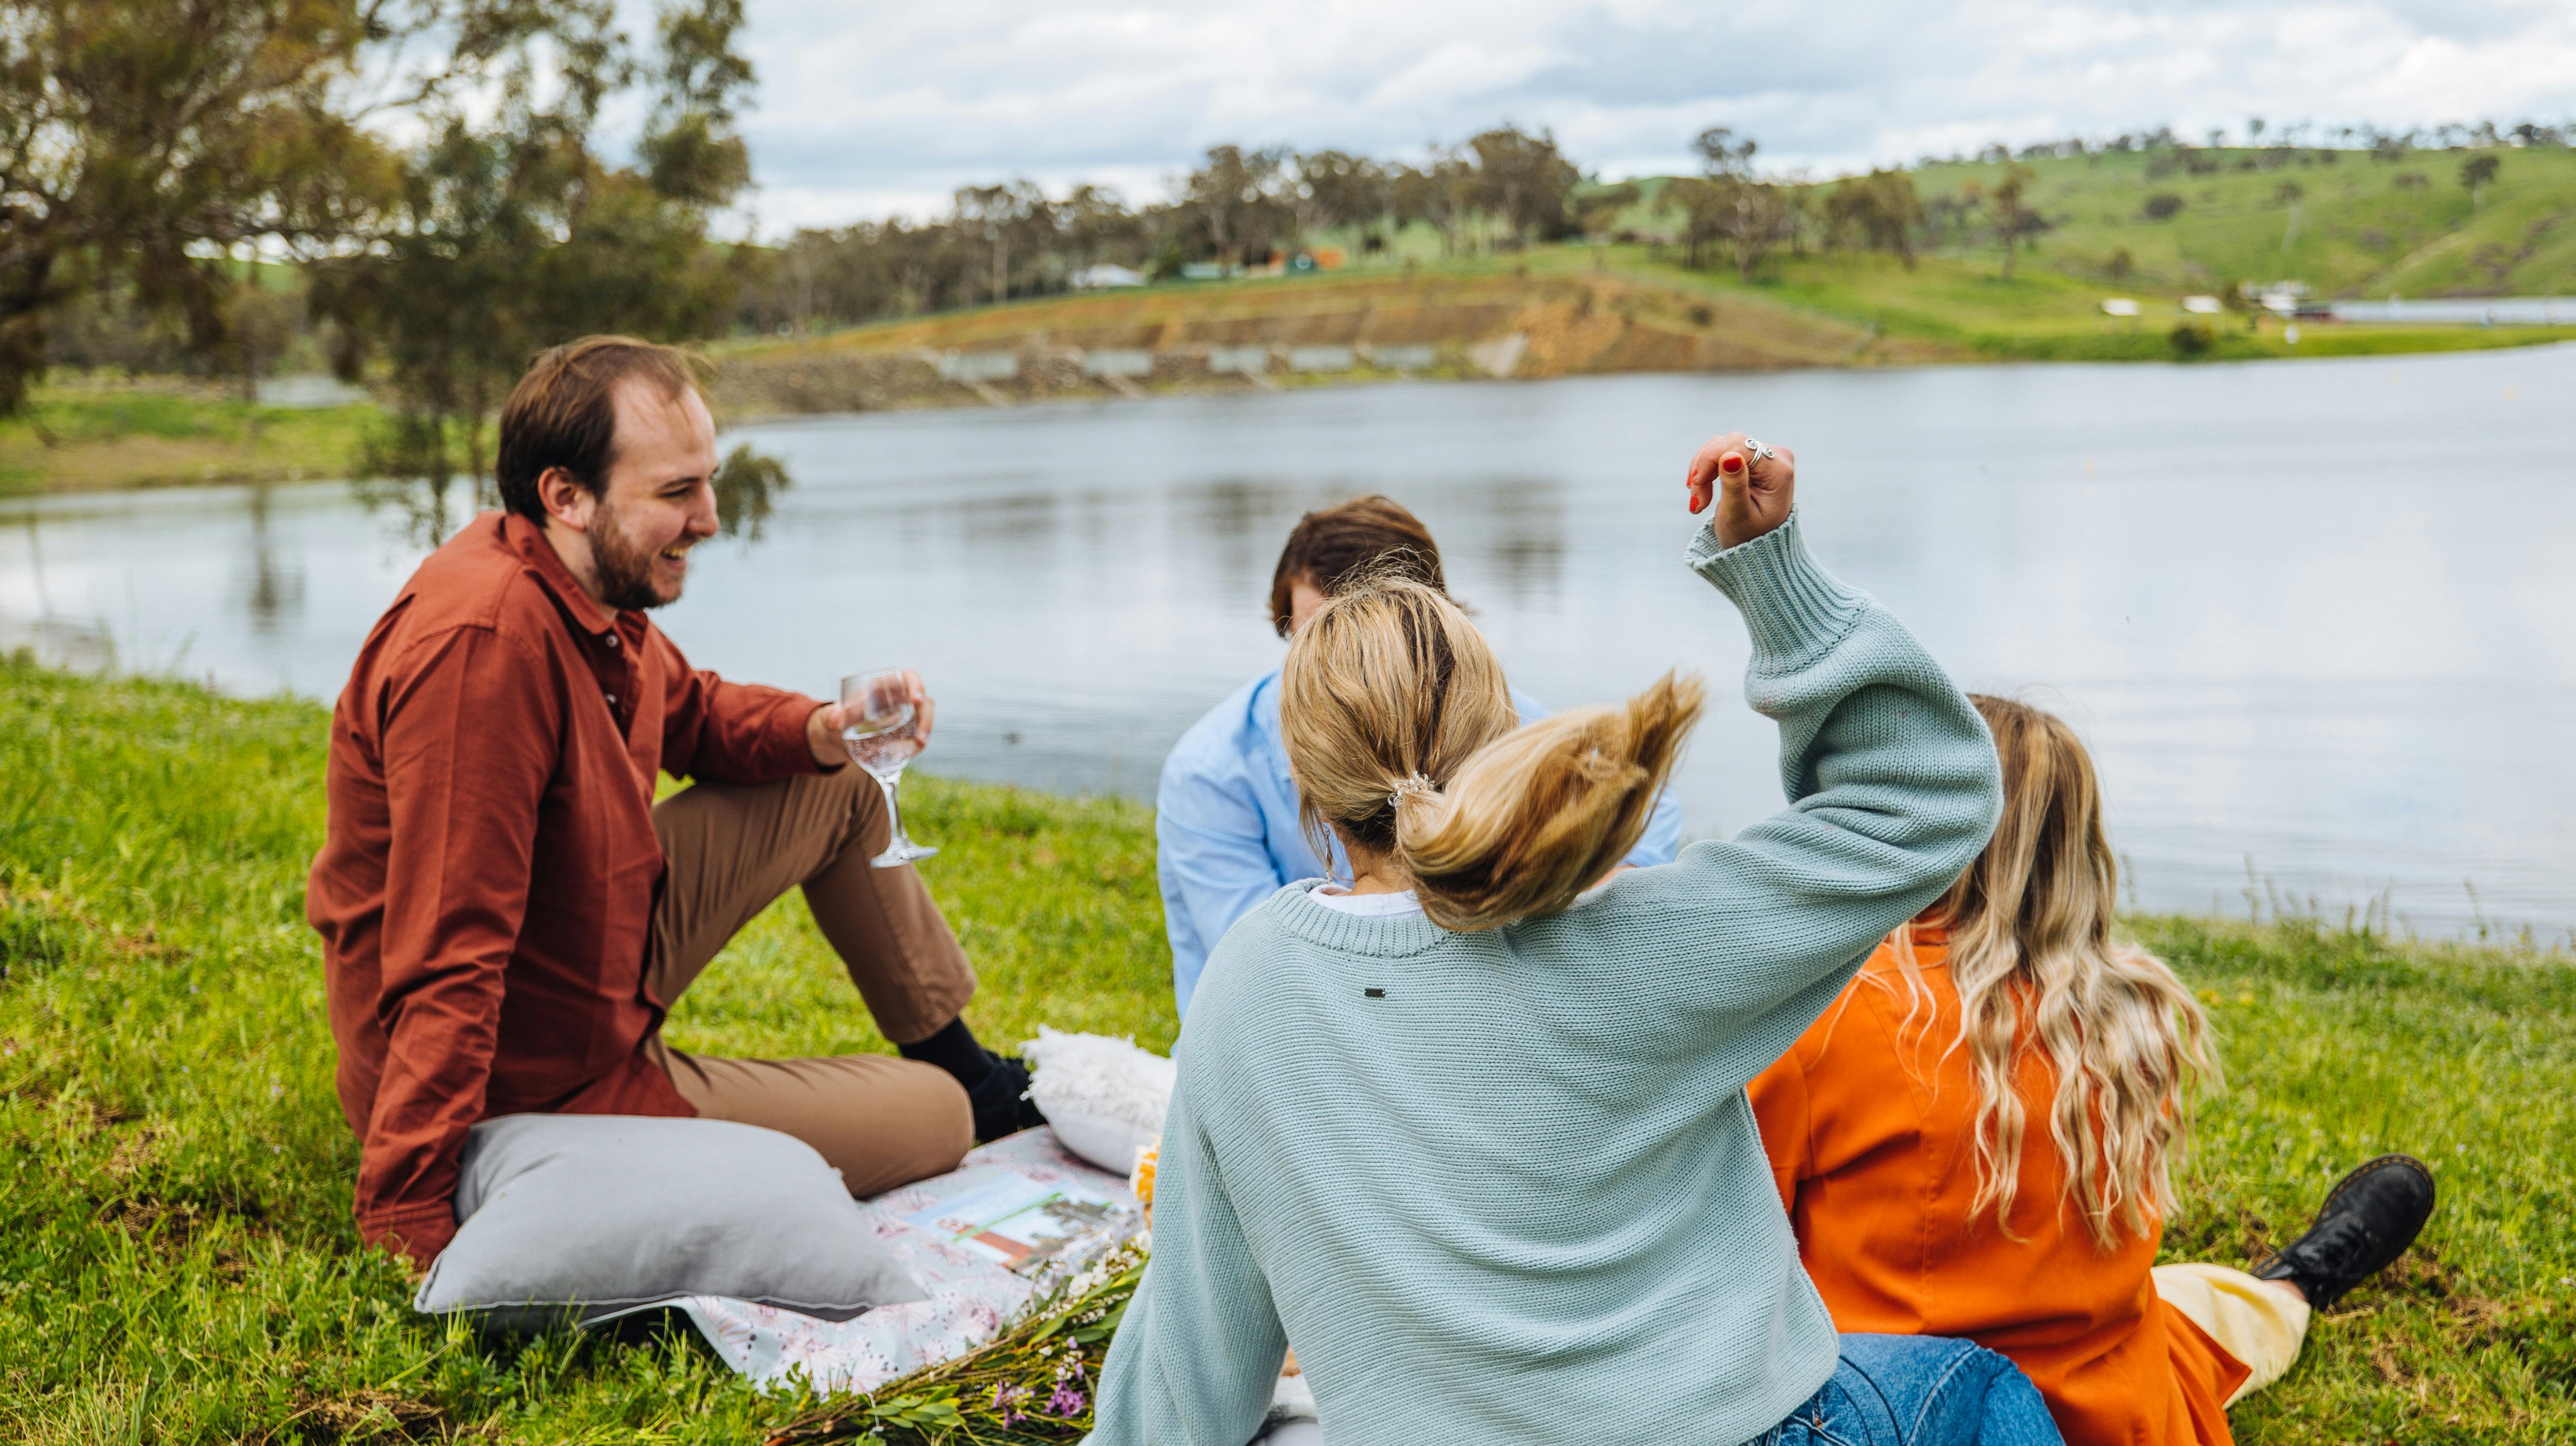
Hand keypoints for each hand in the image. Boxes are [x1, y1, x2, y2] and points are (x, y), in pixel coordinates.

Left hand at [810, 670, 935, 767]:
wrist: (840, 736)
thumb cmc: (840, 719)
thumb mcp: (833, 717)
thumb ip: (832, 716)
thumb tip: (835, 718)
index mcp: (885, 686)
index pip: (908, 678)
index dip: (915, 686)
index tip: (915, 700)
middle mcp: (900, 699)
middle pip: (923, 701)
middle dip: (926, 717)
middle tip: (920, 735)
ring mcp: (907, 716)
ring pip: (924, 719)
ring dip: (924, 732)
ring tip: (917, 745)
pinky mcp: (907, 732)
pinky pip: (917, 736)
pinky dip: (913, 746)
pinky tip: (905, 754)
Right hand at [1683, 432, 1795, 548]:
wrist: (1757, 546)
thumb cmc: (1749, 535)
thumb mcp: (1738, 515)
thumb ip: (1734, 485)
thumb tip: (1730, 456)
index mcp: (1778, 470)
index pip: (1737, 446)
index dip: (1710, 460)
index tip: (1696, 488)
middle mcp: (1777, 457)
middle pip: (1729, 443)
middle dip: (1705, 468)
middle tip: (1697, 500)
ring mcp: (1767, 455)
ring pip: (1722, 444)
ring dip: (1703, 470)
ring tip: (1700, 499)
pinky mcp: (1755, 456)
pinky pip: (1723, 450)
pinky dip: (1708, 468)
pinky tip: (1703, 488)